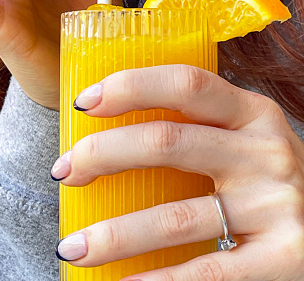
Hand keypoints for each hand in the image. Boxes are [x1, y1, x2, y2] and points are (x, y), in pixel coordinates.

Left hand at [53, 65, 303, 279]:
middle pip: (167, 142)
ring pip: (175, 216)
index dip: (131, 86)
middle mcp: (265, 151)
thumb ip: (199, 129)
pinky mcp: (283, 258)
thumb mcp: (243, 138)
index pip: (186, 83)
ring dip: (113, 234)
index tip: (83, 102)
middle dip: (102, 155)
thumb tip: (115, 134)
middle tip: (64, 171)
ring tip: (71, 245)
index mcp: (252, 112)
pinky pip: (207, 272)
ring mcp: (275, 204)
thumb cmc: (267, 174)